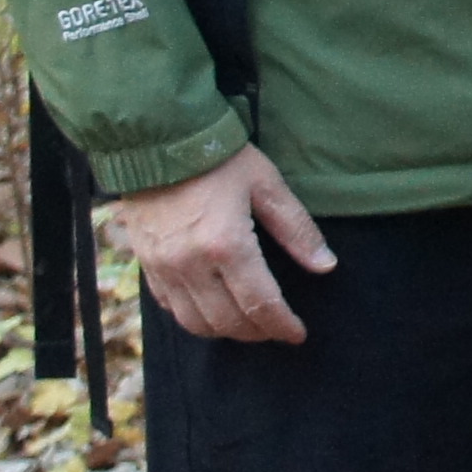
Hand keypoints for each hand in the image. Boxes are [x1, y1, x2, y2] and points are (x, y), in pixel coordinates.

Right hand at [110, 143, 332, 344]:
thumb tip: (326, 266)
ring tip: (248, 323)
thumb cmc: (218, 157)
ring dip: (225, 331)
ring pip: (195, 323)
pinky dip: (194, 317)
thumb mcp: (266, 184)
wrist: (157, 138)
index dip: (282, 325)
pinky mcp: (145, 264)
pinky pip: (170, 307)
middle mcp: (191, 264)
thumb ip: (297, 229)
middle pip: (228, 321)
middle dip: (257, 332)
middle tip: (276, 328)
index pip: (260, 304)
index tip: (298, 333)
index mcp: (226, 245)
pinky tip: (212, 308)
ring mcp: (163, 267)